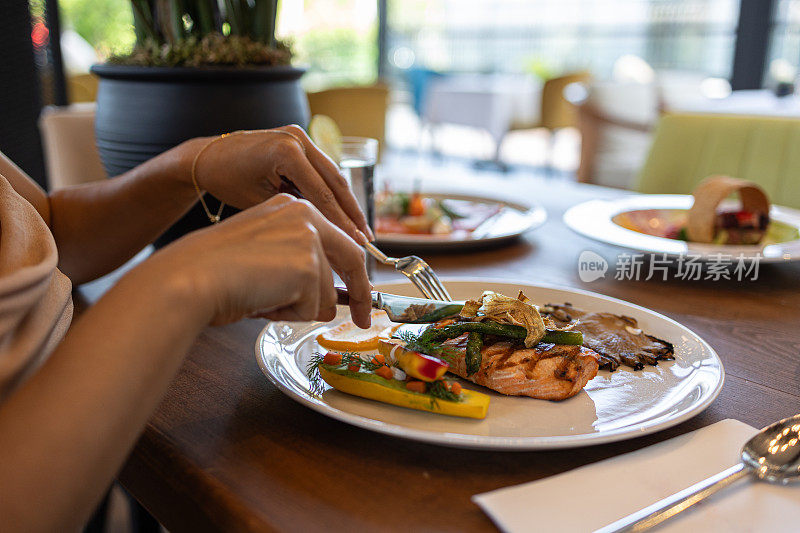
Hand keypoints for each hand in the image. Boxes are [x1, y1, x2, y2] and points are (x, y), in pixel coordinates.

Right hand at [149, 194, 371, 327]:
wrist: (188, 277)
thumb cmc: (214, 271)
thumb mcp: (265, 259)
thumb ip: (299, 268)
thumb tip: (332, 299)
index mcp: (293, 208)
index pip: (338, 241)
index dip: (352, 272)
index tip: (359, 293)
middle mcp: (306, 216)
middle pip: (352, 260)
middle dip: (360, 295)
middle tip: (363, 320)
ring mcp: (309, 239)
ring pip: (324, 293)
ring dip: (296, 308)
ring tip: (260, 298)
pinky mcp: (308, 266)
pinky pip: (312, 308)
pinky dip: (288, 315)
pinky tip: (261, 302)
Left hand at [189, 125, 374, 243]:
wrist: (208, 157)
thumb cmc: (227, 181)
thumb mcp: (261, 202)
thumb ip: (295, 213)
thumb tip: (327, 236)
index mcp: (286, 151)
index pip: (322, 194)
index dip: (341, 222)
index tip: (356, 244)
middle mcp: (298, 138)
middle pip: (335, 182)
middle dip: (352, 213)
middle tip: (367, 239)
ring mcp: (300, 136)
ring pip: (333, 175)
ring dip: (347, 203)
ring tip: (360, 230)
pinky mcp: (300, 140)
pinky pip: (322, 170)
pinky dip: (333, 192)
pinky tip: (344, 213)